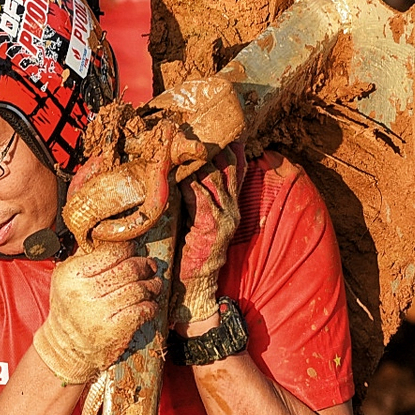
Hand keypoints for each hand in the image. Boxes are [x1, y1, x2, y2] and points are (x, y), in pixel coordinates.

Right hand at [30, 241, 160, 384]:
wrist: (65, 347)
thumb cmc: (69, 308)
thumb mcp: (66, 278)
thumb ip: (85, 256)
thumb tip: (108, 234)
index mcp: (72, 274)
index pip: (111, 252)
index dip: (128, 250)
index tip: (133, 252)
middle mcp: (84, 292)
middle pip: (129, 269)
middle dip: (145, 266)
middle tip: (150, 267)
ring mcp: (99, 312)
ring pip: (138, 289)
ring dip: (152, 286)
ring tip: (154, 285)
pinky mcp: (114, 330)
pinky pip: (142, 310)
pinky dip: (150, 306)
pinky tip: (149, 304)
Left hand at [175, 144, 246, 330]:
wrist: (198, 286)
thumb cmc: (192, 253)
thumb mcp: (198, 220)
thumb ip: (196, 198)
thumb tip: (181, 175)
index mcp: (231, 204)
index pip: (235, 169)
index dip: (230, 149)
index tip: (222, 129)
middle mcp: (232, 207)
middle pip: (226, 166)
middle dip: (210, 146)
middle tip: (192, 128)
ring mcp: (224, 216)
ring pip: (214, 178)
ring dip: (196, 160)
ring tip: (182, 143)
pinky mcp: (211, 226)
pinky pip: (201, 197)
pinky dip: (190, 183)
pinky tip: (179, 172)